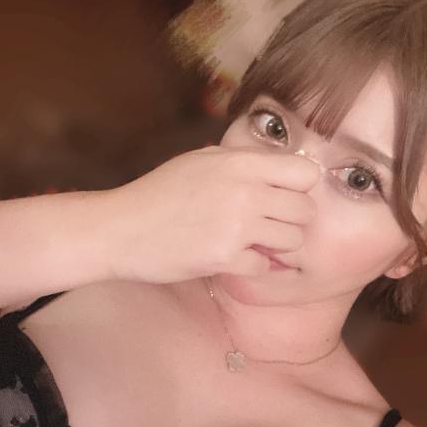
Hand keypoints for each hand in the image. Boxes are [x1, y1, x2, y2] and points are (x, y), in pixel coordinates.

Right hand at [101, 144, 319, 284]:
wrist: (120, 228)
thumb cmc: (158, 192)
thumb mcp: (199, 160)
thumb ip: (240, 161)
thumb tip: (276, 167)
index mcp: (240, 162)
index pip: (306, 172)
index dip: (299, 186)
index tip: (283, 195)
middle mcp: (245, 191)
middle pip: (306, 210)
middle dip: (291, 220)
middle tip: (268, 224)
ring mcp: (236, 225)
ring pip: (292, 240)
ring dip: (276, 245)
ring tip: (251, 241)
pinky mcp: (225, 257)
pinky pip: (264, 265)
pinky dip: (251, 265)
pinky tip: (231, 257)